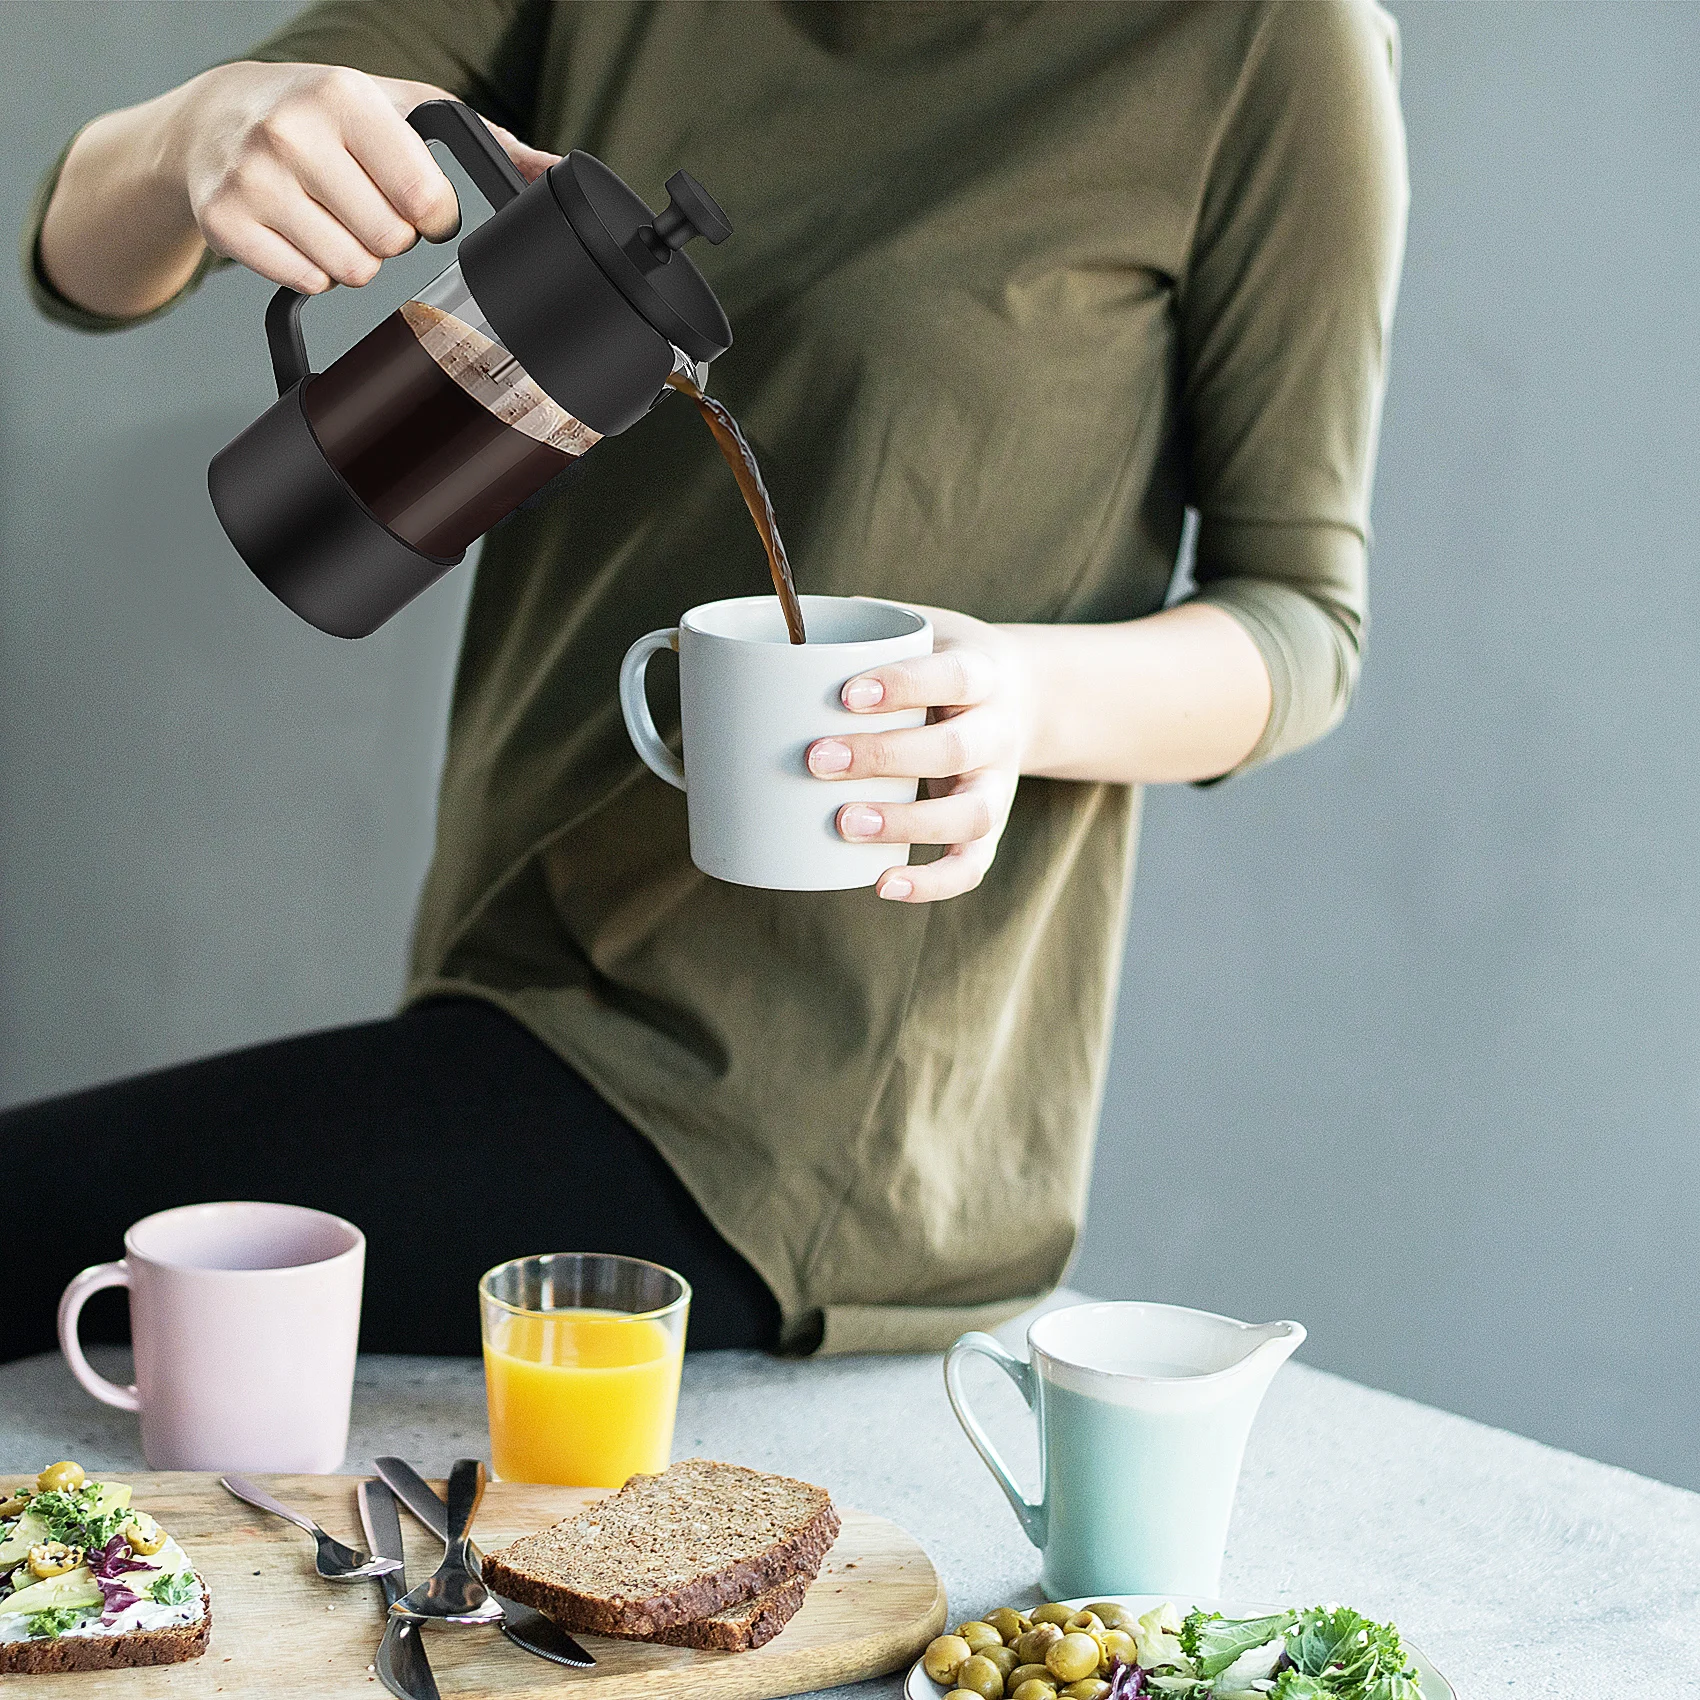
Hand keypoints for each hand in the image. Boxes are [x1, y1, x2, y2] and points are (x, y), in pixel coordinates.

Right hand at [165, 61, 559, 293]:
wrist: (216, 117)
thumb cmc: (322, 114)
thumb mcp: (401, 107)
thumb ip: (488, 140)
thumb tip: (556, 174)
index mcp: (343, 95)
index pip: (424, 198)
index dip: (433, 213)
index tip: (415, 197)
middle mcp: (291, 131)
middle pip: (390, 242)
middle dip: (390, 235)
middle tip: (363, 202)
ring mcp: (252, 178)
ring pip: (351, 271)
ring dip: (355, 257)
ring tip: (330, 214)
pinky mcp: (224, 221)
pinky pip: (307, 282)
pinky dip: (313, 270)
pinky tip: (299, 230)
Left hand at [806, 607, 1033, 902]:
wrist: (1021, 696)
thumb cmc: (941, 660)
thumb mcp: (920, 629)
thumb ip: (860, 630)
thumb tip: (765, 630)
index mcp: (983, 672)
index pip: (953, 676)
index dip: (905, 685)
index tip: (845, 694)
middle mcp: (997, 730)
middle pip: (954, 748)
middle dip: (883, 757)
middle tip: (815, 759)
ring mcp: (997, 783)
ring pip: (970, 814)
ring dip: (906, 823)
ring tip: (843, 823)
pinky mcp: (989, 827)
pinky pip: (972, 865)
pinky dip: (932, 883)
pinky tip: (881, 884)